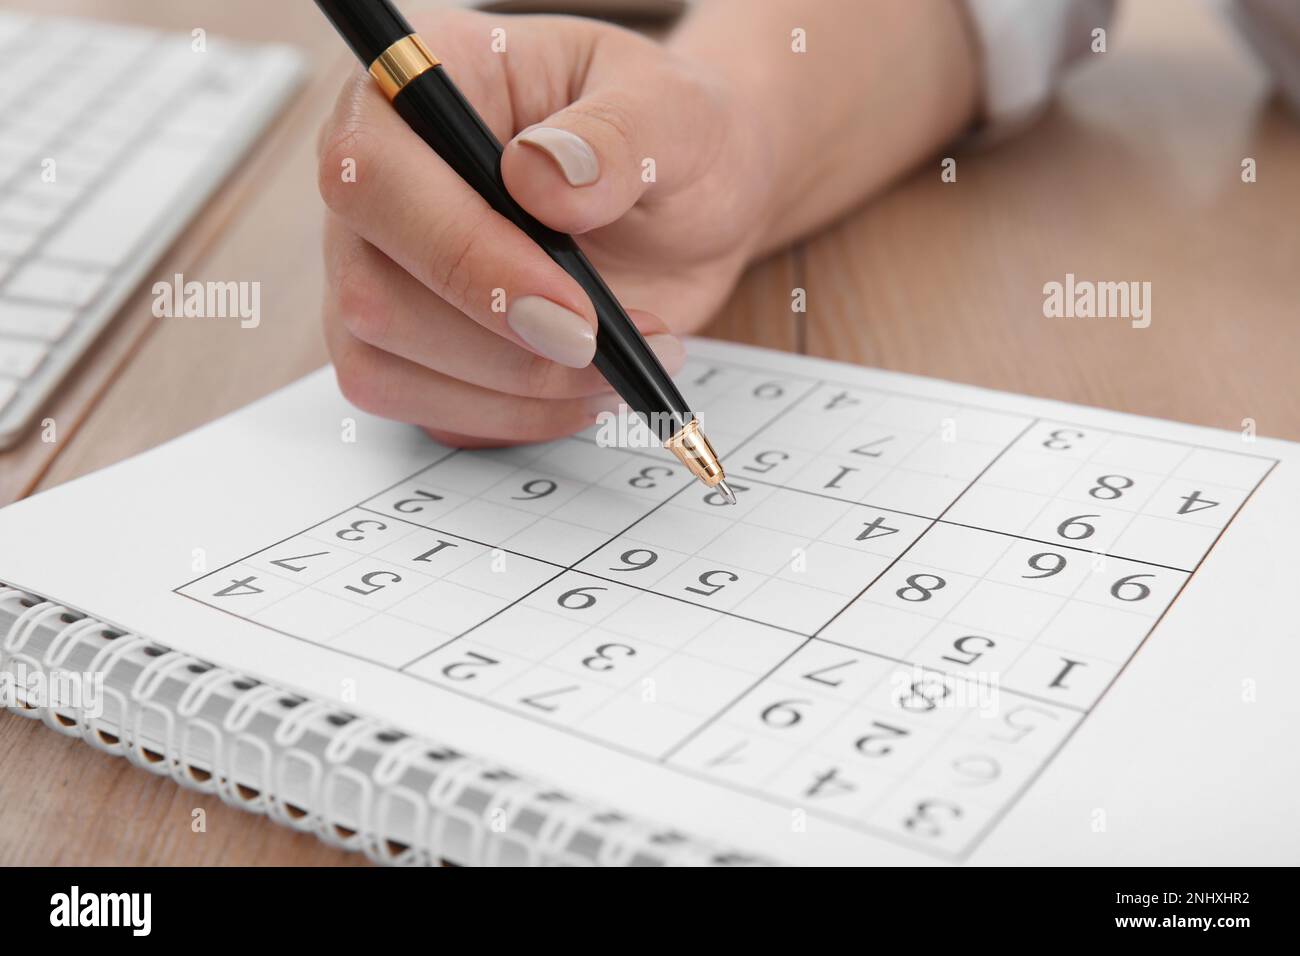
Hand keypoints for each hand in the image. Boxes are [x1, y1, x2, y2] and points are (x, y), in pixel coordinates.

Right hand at [317, 8, 774, 446]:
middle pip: (371, 294)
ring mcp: (381, 275)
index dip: (462, 254)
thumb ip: (614, 136)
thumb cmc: (667, 138)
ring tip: (622, 365)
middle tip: (608, 349)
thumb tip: (543, 176)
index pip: (373, 175)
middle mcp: (377, 186)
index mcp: (414, 90)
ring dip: (516, 393)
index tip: (572, 309)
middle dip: (501, 347)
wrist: (689, 204)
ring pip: (387, 369)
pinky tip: (588, 390)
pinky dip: (518, 419)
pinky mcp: (410, 352)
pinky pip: (431, 414)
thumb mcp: (671, 108)